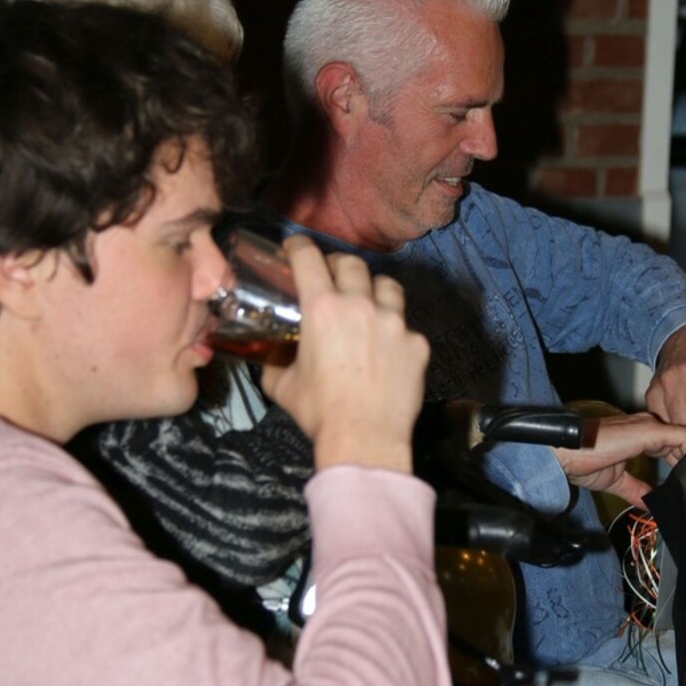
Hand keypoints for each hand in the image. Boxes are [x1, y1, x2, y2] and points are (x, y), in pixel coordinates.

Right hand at [260, 237, 429, 473]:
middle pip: (352, 264)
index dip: (298, 246)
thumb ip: (275, 362)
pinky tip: (387, 346)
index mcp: (323, 309)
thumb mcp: (282, 385)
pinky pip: (405, 325)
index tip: (294, 246)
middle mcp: (360, 306)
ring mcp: (394, 322)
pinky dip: (394, 330)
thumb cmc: (319, 412)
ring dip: (373, 288)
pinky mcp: (416, 343)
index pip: (309, 259)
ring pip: (386, 286)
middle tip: (331, 274)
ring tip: (367, 300)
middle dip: (337, 263)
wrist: (364, 439)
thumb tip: (269, 356)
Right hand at [553, 411, 685, 503]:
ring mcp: (649, 425)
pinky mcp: (650, 430)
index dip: (681, 462)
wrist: (566, 454)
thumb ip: (636, 489)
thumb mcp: (615, 481)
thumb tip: (649, 505)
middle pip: (682, 439)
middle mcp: (646, 425)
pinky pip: (683, 437)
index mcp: (638, 435)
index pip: (670, 444)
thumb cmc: (581, 461)